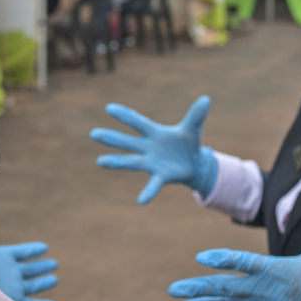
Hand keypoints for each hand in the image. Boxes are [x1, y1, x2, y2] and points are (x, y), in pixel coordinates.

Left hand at [0, 198, 58, 300]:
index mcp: (0, 257)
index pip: (21, 252)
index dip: (32, 250)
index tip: (44, 247)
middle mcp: (8, 273)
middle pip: (29, 270)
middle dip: (41, 267)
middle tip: (54, 264)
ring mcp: (11, 289)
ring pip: (33, 286)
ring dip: (44, 283)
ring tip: (54, 279)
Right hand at [90, 95, 217, 203]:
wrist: (193, 163)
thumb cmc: (187, 143)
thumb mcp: (192, 129)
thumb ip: (196, 115)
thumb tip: (206, 99)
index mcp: (154, 133)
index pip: (137, 122)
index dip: (124, 115)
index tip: (109, 108)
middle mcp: (148, 147)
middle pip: (128, 141)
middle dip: (112, 138)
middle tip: (94, 133)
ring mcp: (151, 162)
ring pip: (132, 161)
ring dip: (117, 161)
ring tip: (100, 161)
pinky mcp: (160, 176)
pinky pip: (152, 185)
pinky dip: (148, 193)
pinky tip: (141, 201)